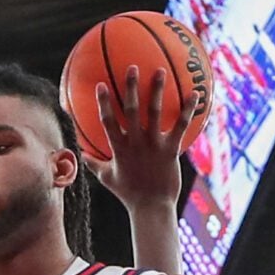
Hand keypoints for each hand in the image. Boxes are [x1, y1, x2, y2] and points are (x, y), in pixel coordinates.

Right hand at [87, 67, 193, 211]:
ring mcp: (154, 145)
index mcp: (119, 148)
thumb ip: (93, 163)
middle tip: (132, 68)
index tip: (102, 85)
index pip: (108, 121)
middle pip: (131, 110)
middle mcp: (135, 143)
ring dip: (157, 90)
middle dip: (131, 88)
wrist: (151, 207)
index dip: (104, 103)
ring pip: (155, 113)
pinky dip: (187, 110)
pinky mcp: (171, 150)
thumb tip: (79, 154)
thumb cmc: (129, 193)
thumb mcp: (107, 178)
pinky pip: (180, 126)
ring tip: (160, 71)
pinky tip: (195, 94)